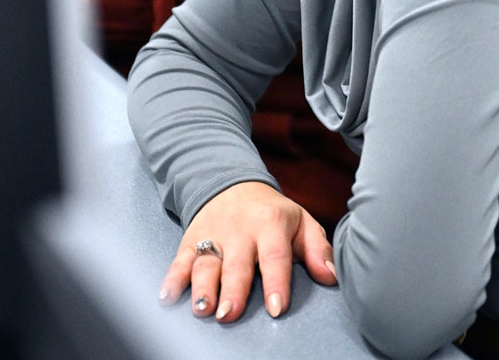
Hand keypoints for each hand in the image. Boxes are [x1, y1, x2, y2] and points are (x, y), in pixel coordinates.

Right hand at [159, 181, 336, 323]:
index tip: (277, 308)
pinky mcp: (191, 237)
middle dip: (233, 289)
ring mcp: (212, 233)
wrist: (232, 183)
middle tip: (229, 314)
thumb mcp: (301, 222)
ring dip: (202, 285)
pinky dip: (172, 277)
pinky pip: (180, 258)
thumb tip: (331, 277)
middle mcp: (239, 229)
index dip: (276, 281)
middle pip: (236, 263)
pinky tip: (167, 296)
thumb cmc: (272, 214)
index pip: (274, 255)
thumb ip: (317, 248)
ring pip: (206, 262)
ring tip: (202, 309)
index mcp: (270, 224)